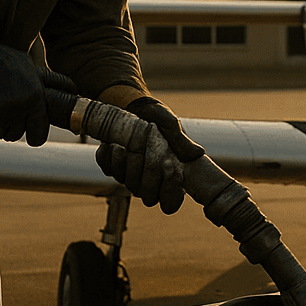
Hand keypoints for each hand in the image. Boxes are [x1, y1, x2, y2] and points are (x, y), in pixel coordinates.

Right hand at [0, 31, 48, 145]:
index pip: (38, 137)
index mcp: (35, 99)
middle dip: (10, 126)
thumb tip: (75, 91)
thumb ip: (53, 83)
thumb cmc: (7, 61)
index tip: (27, 130)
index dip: (33, 135)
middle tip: (4, 109)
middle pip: (15, 136)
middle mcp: (18, 107)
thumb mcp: (34, 70)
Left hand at [94, 96, 203, 213]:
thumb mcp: (169, 124)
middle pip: (144, 192)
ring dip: (123, 164)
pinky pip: (108, 170)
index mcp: (169, 172)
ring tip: (122, 146)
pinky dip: (107, 159)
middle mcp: (150, 178)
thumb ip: (180, 140)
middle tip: (138, 151)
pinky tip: (111, 145)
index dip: (168, 193)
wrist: (131, 104)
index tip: (166, 167)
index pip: (171, 200)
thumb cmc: (154, 115)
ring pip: (125, 182)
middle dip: (141, 172)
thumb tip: (198, 154)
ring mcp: (131, 174)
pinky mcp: (114, 165)